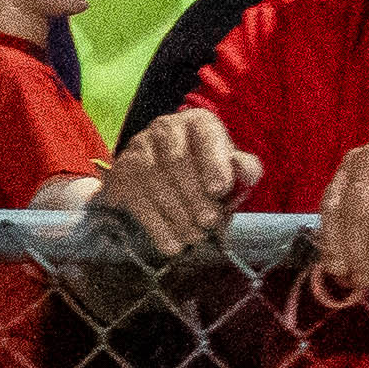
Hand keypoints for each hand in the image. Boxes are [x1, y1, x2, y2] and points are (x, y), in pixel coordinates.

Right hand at [96, 106, 260, 256]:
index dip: (213, 163)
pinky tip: (171, 244)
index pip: (205, 138)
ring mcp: (138, 148)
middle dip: (194, 196)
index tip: (220, 190)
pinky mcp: (121, 172)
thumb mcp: (231, 169)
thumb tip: (247, 172)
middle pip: (176, 161)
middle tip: (208, 222)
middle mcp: (165, 128)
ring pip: (153, 180)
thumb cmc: (207, 173)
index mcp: (198, 123)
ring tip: (194, 237)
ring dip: (175, 213)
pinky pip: (136, 198)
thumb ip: (245, 169)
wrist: (165, 177)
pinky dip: (155, 225)